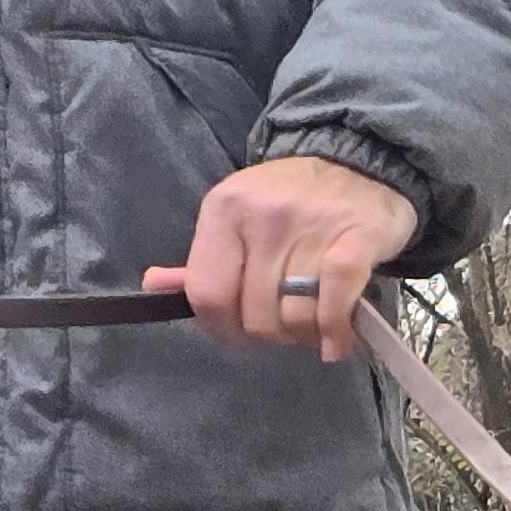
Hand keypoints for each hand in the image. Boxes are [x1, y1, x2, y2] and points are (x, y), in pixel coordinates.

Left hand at [145, 155, 418, 365]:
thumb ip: (203, 261)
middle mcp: (263, 217)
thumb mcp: (236, 219)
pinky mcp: (356, 243)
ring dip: (306, 335)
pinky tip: (336, 342)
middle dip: (271, 334)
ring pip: (295, 318)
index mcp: (224, 211)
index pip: (207, 294)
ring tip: (313, 324)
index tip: (240, 334)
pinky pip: (334, 305)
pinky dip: (335, 334)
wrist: (356, 167)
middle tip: (285, 324)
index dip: (221, 329)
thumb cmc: (291, 202)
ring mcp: (311, 229)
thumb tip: (154, 287)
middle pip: (256, 315)